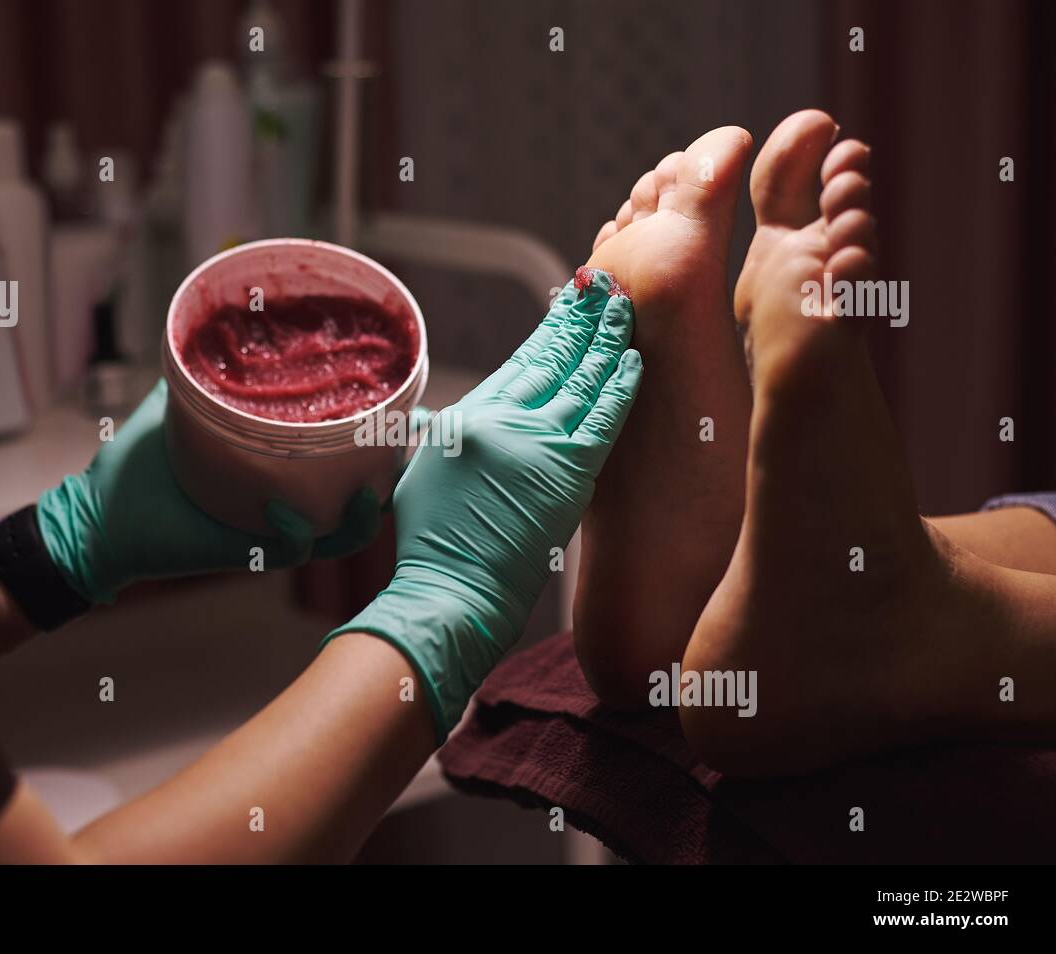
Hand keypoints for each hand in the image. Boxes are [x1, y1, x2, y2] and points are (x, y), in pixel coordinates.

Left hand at [36, 379, 382, 602]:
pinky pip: (291, 551)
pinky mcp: (245, 553)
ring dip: (364, 515)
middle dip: (388, 479)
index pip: (338, 466)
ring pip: (338, 533)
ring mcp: (267, 533)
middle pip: (355, 502)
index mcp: (275, 476)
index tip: (411, 414)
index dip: (378, 447)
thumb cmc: (132, 473)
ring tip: (373, 490)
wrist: (94, 522)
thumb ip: (192, 377)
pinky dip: (299, 534)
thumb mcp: (169, 412)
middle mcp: (281, 507)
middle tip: (409, 444)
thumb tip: (204, 332)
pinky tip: (291, 512)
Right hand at [327, 270, 641, 736]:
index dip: (549, 330)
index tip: (570, 305)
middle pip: (553, 357)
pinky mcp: (567, 473)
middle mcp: (502, 420)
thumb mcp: (421, 476)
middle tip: (604, 284)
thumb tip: (445, 422)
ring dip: (606, 339)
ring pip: (581, 378)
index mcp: (468, 417)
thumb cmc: (432, 545)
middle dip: (581, 318)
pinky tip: (634, 359)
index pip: (520, 362)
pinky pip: (603, 418)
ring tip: (626, 306)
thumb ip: (444, 438)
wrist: (451, 591)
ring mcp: (536, 443)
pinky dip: (620, 387)